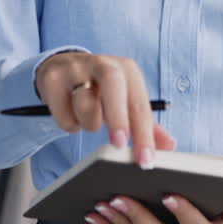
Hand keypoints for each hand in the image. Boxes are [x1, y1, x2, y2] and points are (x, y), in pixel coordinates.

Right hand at [34, 52, 175, 166]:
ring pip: (85, 105)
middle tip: (119, 145)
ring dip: (89, 124)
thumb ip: (146, 123)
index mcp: (126, 69)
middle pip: (113, 84)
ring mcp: (75, 68)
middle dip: (117, 116)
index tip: (145, 160)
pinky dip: (69, 123)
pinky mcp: (52, 78)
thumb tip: (170, 145)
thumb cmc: (101, 90)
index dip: (144, 133)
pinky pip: (63, 113)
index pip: (140, 102)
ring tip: (89, 121)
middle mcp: (102, 63)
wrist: (62, 68)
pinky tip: (71, 114)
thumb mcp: (125, 100)